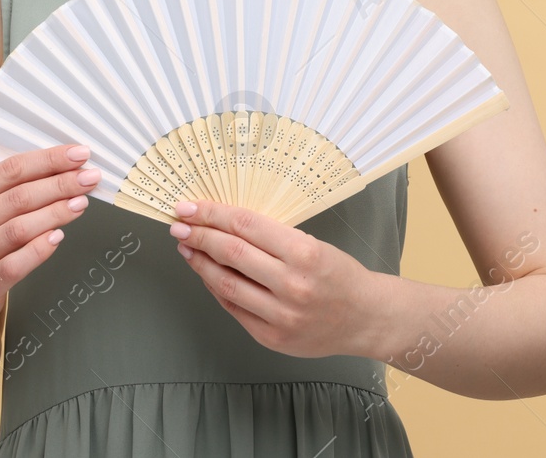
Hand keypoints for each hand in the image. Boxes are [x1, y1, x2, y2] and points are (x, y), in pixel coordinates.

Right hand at [0, 144, 98, 332]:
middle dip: (60, 184)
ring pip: (19, 228)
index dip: (48, 160)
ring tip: (81, 203)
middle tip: (89, 178)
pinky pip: (15, 264)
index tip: (79, 154)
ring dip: (56, 213)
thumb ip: (12, 192)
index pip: (9, 170)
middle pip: (18, 197)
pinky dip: (40, 249)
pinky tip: (58, 237)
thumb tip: (64, 171)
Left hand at [171, 200, 384, 359]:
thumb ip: (274, 239)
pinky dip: (216, 288)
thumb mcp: (315, 245)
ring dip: (200, 263)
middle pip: (231, 252)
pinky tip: (208, 274)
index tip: (192, 208)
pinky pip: (234, 308)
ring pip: (226, 283)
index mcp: (305, 253)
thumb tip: (227, 226)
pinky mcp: (271, 337)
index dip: (213, 214)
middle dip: (199, 235)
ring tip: (187, 248)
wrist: (365, 318)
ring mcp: (280, 315)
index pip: (246, 226)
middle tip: (180, 225)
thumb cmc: (341, 277)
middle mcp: (291, 285)